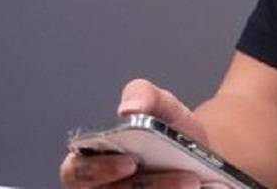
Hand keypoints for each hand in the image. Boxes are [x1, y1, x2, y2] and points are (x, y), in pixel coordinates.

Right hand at [60, 79, 206, 188]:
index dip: (99, 170)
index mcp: (90, 160)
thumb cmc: (169, 132)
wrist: (198, 157)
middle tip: (182, 177)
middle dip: (145, 187)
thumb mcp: (163, 106)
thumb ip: (145, 96)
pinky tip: (199, 188)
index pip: (76, 172)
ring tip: (195, 181)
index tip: (131, 162)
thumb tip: (128, 109)